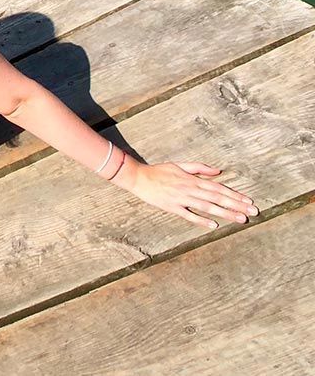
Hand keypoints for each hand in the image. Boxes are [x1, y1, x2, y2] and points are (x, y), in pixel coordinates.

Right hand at [117, 159, 256, 227]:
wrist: (138, 177)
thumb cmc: (159, 171)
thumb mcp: (180, 165)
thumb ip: (200, 168)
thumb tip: (218, 171)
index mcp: (193, 179)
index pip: (219, 188)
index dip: (235, 195)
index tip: (249, 201)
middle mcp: (190, 189)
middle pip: (217, 198)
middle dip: (236, 205)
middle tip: (252, 212)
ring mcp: (181, 199)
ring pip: (207, 207)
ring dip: (225, 213)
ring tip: (240, 219)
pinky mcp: (172, 207)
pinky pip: (189, 215)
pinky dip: (201, 220)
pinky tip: (214, 226)